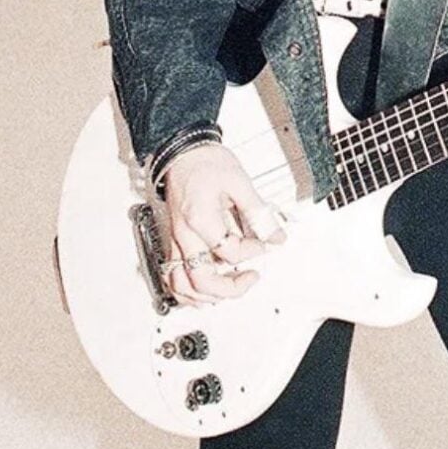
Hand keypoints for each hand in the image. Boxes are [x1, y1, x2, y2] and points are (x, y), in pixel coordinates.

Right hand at [161, 143, 285, 306]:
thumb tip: (275, 234)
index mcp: (200, 220)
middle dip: (229, 288)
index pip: (230, 253)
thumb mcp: (239, 182)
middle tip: (249, 278)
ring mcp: (176, 240)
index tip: (265, 243)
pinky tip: (202, 291)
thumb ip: (258, 212)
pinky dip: (185, 290)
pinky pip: (172, 275)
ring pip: (180, 286)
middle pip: (201, 280)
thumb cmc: (205, 162)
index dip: (253, 251)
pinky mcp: (173, 240)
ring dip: (204, 297)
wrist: (182, 151)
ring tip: (227, 291)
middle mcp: (184, 235)